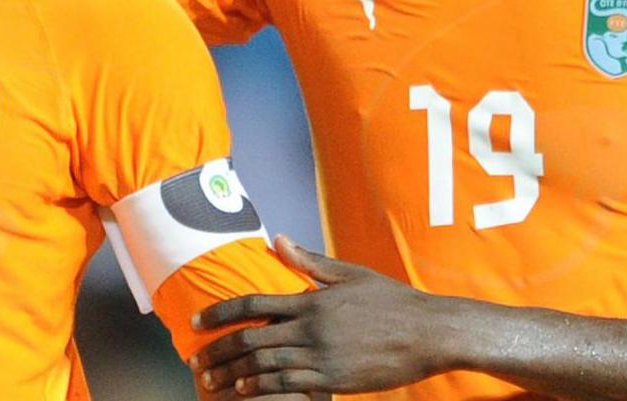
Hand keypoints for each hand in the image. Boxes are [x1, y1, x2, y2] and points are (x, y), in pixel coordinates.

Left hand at [190, 236, 454, 398]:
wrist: (430, 332)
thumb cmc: (392, 301)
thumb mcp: (350, 274)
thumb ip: (309, 262)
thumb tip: (277, 240)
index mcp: (311, 300)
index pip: (252, 306)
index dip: (219, 314)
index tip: (196, 323)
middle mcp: (311, 328)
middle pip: (250, 341)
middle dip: (218, 352)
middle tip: (196, 362)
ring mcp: (322, 357)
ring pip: (264, 367)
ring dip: (234, 375)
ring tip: (212, 382)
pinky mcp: (335, 381)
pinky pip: (290, 387)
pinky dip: (263, 390)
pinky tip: (246, 392)